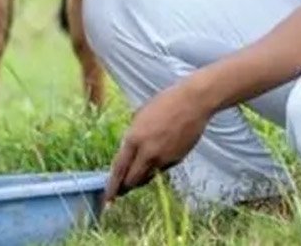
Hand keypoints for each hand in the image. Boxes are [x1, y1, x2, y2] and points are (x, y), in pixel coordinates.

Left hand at [104, 80, 214, 206]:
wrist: (193, 103)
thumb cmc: (165, 103)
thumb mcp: (140, 117)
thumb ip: (133, 137)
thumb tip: (128, 152)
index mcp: (134, 138)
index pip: (119, 169)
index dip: (112, 185)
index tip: (107, 197)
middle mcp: (147, 152)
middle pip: (132, 180)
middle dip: (125, 187)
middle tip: (120, 191)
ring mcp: (163, 158)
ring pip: (147, 178)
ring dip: (140, 180)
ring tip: (135, 178)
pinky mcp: (176, 160)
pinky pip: (161, 170)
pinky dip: (155, 169)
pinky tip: (156, 160)